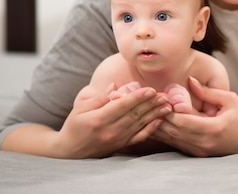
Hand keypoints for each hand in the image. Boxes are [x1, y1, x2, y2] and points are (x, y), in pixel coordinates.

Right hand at [56, 83, 171, 157]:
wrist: (69, 152)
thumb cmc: (74, 126)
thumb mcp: (80, 108)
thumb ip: (99, 98)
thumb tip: (114, 86)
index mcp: (99, 119)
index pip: (122, 106)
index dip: (137, 97)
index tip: (150, 89)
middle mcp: (110, 130)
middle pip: (134, 114)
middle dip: (151, 104)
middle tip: (165, 95)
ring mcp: (116, 139)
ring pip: (139, 125)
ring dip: (154, 114)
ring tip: (167, 106)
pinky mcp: (120, 145)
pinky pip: (138, 137)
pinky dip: (150, 129)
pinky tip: (159, 121)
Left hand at [152, 77, 237, 156]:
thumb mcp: (229, 100)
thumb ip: (208, 92)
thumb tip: (190, 81)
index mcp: (213, 128)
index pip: (183, 121)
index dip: (168, 111)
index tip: (159, 97)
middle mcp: (204, 142)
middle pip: (173, 131)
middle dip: (159, 117)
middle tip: (147, 103)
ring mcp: (200, 150)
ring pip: (172, 139)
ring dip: (158, 127)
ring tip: (147, 112)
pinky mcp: (197, 153)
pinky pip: (176, 144)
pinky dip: (165, 134)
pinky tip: (155, 124)